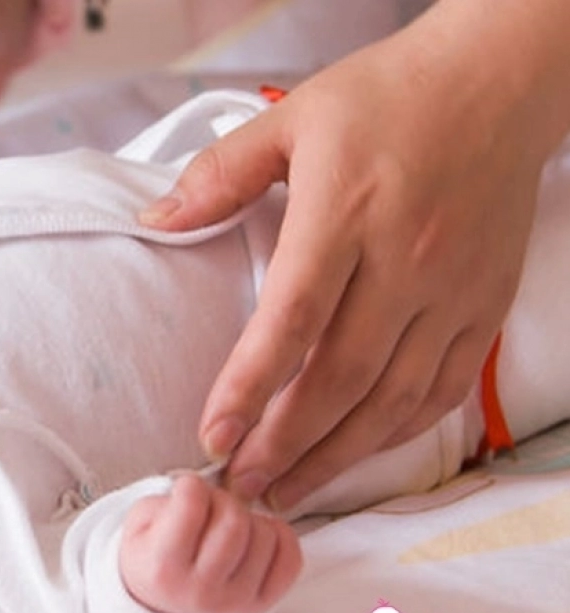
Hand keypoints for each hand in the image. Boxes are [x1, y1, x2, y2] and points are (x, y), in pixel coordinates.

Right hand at [119, 474, 300, 612]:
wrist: (161, 612)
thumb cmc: (151, 562)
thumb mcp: (136, 528)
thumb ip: (164, 501)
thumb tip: (206, 488)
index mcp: (164, 568)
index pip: (192, 505)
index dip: (190, 486)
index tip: (187, 490)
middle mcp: (202, 590)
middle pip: (234, 520)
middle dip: (223, 500)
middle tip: (211, 507)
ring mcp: (236, 600)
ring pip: (265, 535)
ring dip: (249, 519)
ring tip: (227, 527)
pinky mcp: (263, 604)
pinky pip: (290, 558)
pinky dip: (278, 537)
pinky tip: (255, 537)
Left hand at [143, 2, 569, 510]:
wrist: (498, 83)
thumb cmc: (385, 98)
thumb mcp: (291, 117)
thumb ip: (219, 174)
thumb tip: (153, 221)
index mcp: (346, 212)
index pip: (292, 318)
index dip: (249, 386)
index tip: (212, 435)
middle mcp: (405, 259)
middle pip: (341, 377)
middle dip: (285, 444)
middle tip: (240, 486)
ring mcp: (453, 289)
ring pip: (394, 397)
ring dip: (337, 456)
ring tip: (286, 491)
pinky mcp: (485, 305)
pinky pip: (442, 389)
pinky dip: (397, 433)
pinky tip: (355, 454)